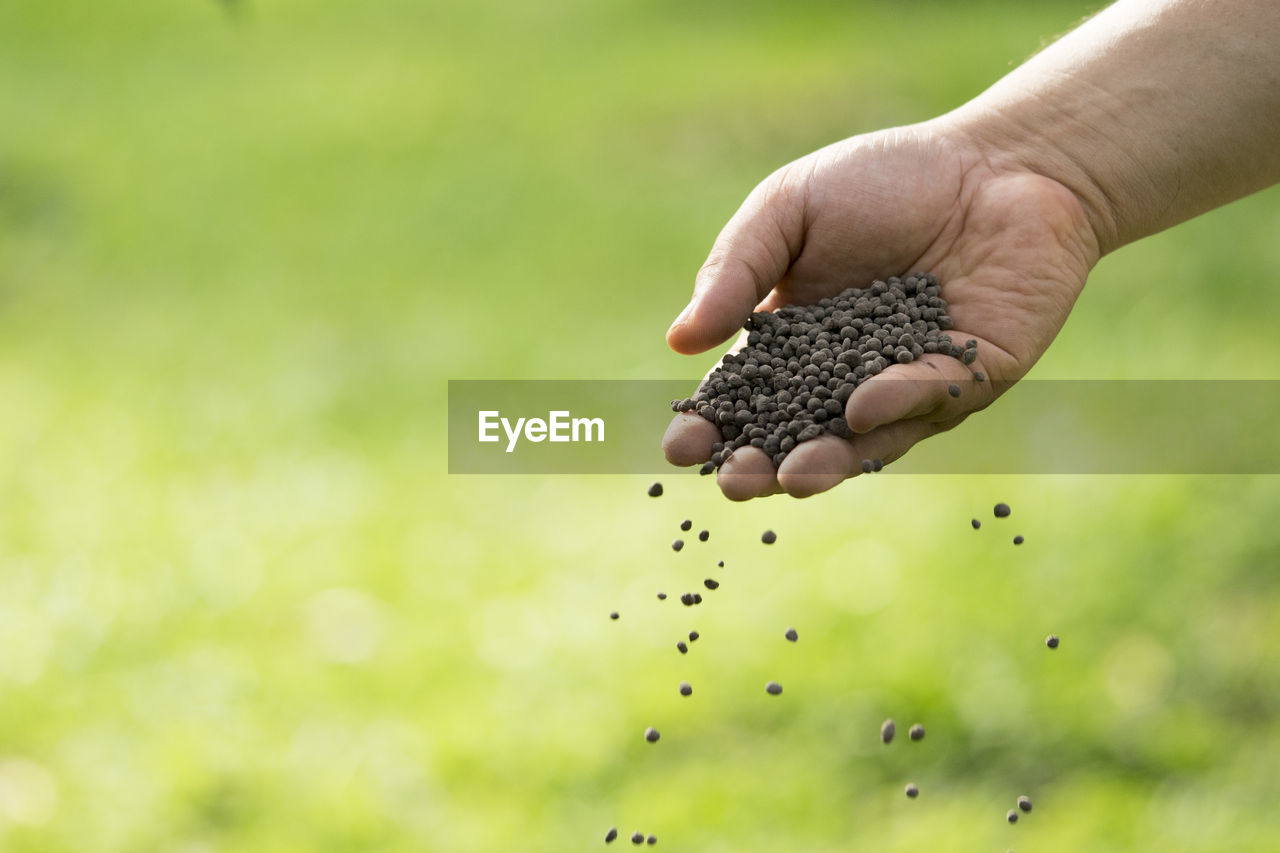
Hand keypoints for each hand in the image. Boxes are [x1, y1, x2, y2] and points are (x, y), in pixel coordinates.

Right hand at [662, 119, 1100, 499]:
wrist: (1000, 159)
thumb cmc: (887, 180)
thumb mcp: (789, 208)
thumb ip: (735, 269)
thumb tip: (680, 341)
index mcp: (796, 340)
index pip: (744, 396)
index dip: (711, 425)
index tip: (680, 448)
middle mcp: (848, 376)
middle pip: (795, 435)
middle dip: (761, 464)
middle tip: (734, 481)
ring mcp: (909, 385)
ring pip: (860, 439)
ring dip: (824, 462)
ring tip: (787, 477)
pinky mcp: (970, 379)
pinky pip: (928, 400)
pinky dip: (894, 404)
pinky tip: (859, 408)